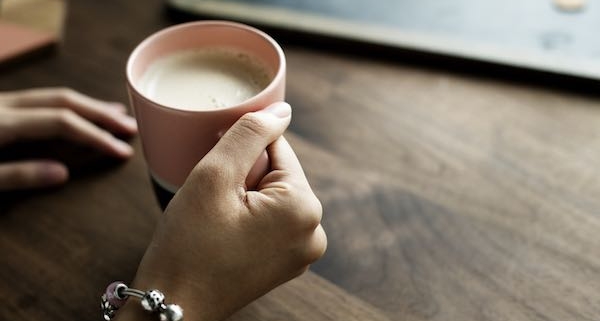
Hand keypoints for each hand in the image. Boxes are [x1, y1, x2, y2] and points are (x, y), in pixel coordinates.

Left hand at [0, 87, 137, 190]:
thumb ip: (17, 175)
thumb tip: (63, 174)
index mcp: (0, 122)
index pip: (61, 123)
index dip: (95, 136)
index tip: (121, 150)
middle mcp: (2, 104)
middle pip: (63, 101)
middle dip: (101, 114)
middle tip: (131, 126)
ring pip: (52, 96)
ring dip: (87, 106)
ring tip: (116, 114)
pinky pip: (39, 100)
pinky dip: (66, 106)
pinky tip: (78, 112)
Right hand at [116, 102, 325, 320]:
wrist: (172, 306)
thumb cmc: (188, 245)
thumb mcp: (214, 175)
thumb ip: (250, 133)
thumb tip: (280, 110)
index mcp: (304, 208)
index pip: (277, 148)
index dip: (240, 151)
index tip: (215, 173)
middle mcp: (314, 232)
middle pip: (277, 173)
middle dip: (242, 177)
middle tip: (212, 202)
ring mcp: (303, 252)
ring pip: (272, 196)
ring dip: (243, 196)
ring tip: (216, 220)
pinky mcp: (287, 263)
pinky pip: (272, 221)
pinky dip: (248, 216)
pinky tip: (224, 233)